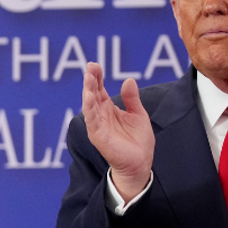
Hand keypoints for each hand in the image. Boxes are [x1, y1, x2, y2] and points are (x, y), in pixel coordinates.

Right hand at [81, 63, 153, 201]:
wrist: (140, 163)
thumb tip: (129, 80)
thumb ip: (132, 99)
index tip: (95, 65)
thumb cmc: (138, 141)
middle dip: (90, 80)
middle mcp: (101, 115)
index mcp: (109, 109)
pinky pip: (92, 120)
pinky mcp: (98, 136)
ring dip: (87, 91)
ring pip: (89, 105)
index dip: (97, 77)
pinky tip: (89, 97)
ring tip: (88, 78)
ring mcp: (98, 125)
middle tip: (90, 67)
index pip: (99, 89)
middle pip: (92, 94)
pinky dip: (89, 108)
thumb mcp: (138, 114)